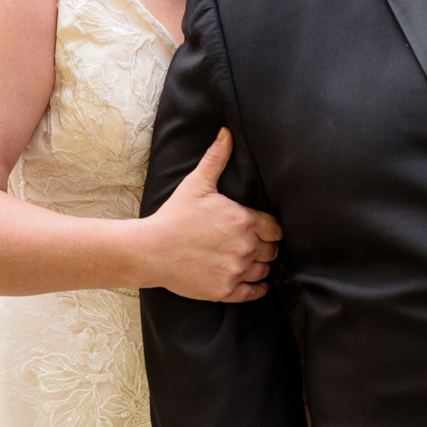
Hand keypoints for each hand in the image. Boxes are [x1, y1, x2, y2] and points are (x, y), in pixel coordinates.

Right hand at [140, 128, 282, 301]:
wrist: (150, 250)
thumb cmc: (174, 216)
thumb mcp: (196, 184)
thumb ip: (216, 158)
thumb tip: (227, 133)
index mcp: (244, 221)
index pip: (275, 229)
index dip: (268, 228)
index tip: (259, 229)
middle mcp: (245, 247)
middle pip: (272, 250)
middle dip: (265, 247)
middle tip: (251, 244)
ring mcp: (236, 271)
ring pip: (265, 270)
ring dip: (260, 266)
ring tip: (248, 260)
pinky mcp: (226, 291)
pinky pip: (255, 292)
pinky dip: (259, 288)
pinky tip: (254, 282)